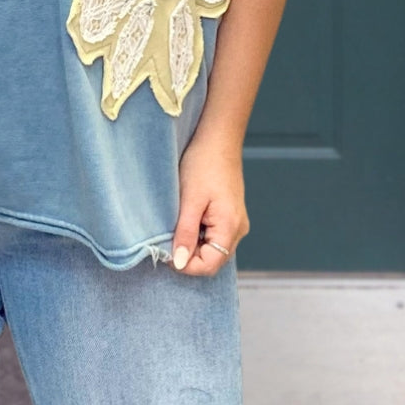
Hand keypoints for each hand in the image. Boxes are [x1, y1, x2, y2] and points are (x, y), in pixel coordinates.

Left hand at [171, 139, 249, 275]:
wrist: (217, 139)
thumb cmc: (203, 165)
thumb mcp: (189, 200)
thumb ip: (185, 233)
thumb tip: (179, 263)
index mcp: (230, 227)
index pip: (209, 265)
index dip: (186, 264)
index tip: (165, 251)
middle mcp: (238, 230)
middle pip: (212, 260)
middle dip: (188, 255)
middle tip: (168, 238)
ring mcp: (236, 223)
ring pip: (212, 249)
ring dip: (192, 244)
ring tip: (176, 225)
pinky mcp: (230, 216)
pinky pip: (213, 236)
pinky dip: (198, 234)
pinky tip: (186, 219)